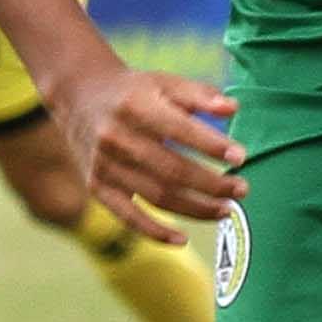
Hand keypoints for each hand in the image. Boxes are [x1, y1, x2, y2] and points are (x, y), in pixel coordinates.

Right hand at [52, 58, 245, 246]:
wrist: (79, 96)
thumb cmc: (134, 91)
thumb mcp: (164, 82)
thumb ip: (199, 95)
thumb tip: (233, 110)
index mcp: (136, 106)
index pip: (180, 130)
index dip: (211, 146)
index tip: (240, 157)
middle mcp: (117, 137)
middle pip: (171, 170)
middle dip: (211, 184)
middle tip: (242, 189)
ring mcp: (105, 165)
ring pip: (156, 196)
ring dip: (195, 209)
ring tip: (226, 211)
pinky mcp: (97, 186)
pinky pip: (127, 216)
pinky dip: (155, 232)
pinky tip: (182, 239)